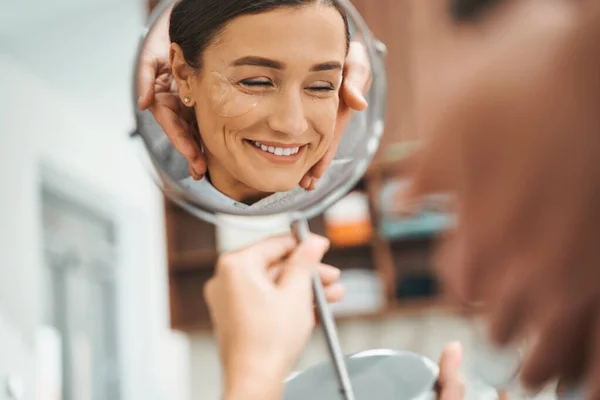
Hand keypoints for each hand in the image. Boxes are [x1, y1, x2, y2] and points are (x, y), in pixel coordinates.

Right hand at [137, 7, 205, 179]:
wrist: (187, 24)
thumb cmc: (165, 37)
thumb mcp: (152, 54)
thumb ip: (146, 77)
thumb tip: (142, 104)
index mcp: (164, 96)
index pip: (172, 124)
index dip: (182, 142)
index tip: (193, 157)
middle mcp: (178, 102)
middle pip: (184, 133)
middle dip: (191, 153)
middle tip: (199, 171)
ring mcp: (191, 102)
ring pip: (196, 129)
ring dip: (200, 149)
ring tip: (205, 168)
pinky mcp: (204, 98)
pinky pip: (209, 118)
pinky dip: (212, 132)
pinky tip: (221, 147)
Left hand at [204, 234, 342, 399]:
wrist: (255, 379)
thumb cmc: (267, 342)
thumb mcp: (296, 292)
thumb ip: (305, 262)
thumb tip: (312, 243)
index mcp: (235, 266)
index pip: (274, 244)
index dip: (303, 245)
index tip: (320, 245)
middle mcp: (226, 280)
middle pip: (275, 266)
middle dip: (308, 273)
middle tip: (330, 276)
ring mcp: (229, 300)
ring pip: (273, 286)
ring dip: (304, 289)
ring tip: (330, 295)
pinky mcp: (237, 318)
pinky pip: (266, 301)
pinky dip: (289, 303)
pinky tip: (314, 308)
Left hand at [300, 40, 371, 189]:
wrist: (335, 44)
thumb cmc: (346, 52)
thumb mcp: (355, 62)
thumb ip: (356, 79)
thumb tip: (359, 104)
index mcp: (340, 109)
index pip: (330, 137)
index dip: (323, 156)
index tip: (314, 174)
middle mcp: (332, 114)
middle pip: (322, 145)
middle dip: (315, 165)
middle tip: (305, 185)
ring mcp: (323, 113)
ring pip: (314, 141)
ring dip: (308, 161)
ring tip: (301, 182)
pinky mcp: (314, 109)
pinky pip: (306, 129)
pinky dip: (300, 144)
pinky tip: (293, 159)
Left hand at [399, 0, 599, 395]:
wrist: (595, 68)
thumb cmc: (522, 87)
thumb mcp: (453, 123)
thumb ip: (426, 174)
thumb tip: (404, 201)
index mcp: (481, 235)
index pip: (461, 286)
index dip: (461, 284)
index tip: (467, 278)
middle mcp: (528, 268)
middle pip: (503, 323)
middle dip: (497, 322)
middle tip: (499, 323)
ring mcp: (580, 276)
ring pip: (553, 349)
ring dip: (539, 362)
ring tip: (534, 372)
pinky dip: (594, 372)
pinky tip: (590, 389)